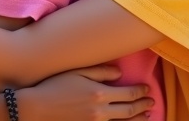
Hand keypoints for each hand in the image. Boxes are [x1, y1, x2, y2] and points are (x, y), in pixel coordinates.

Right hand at [16, 65, 152, 120]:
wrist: (36, 108)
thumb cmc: (54, 86)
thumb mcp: (77, 72)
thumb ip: (100, 71)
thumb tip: (120, 74)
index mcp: (99, 93)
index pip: (128, 94)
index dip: (140, 92)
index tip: (147, 89)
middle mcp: (100, 111)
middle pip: (130, 110)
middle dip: (143, 106)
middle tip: (151, 102)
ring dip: (138, 120)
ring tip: (146, 116)